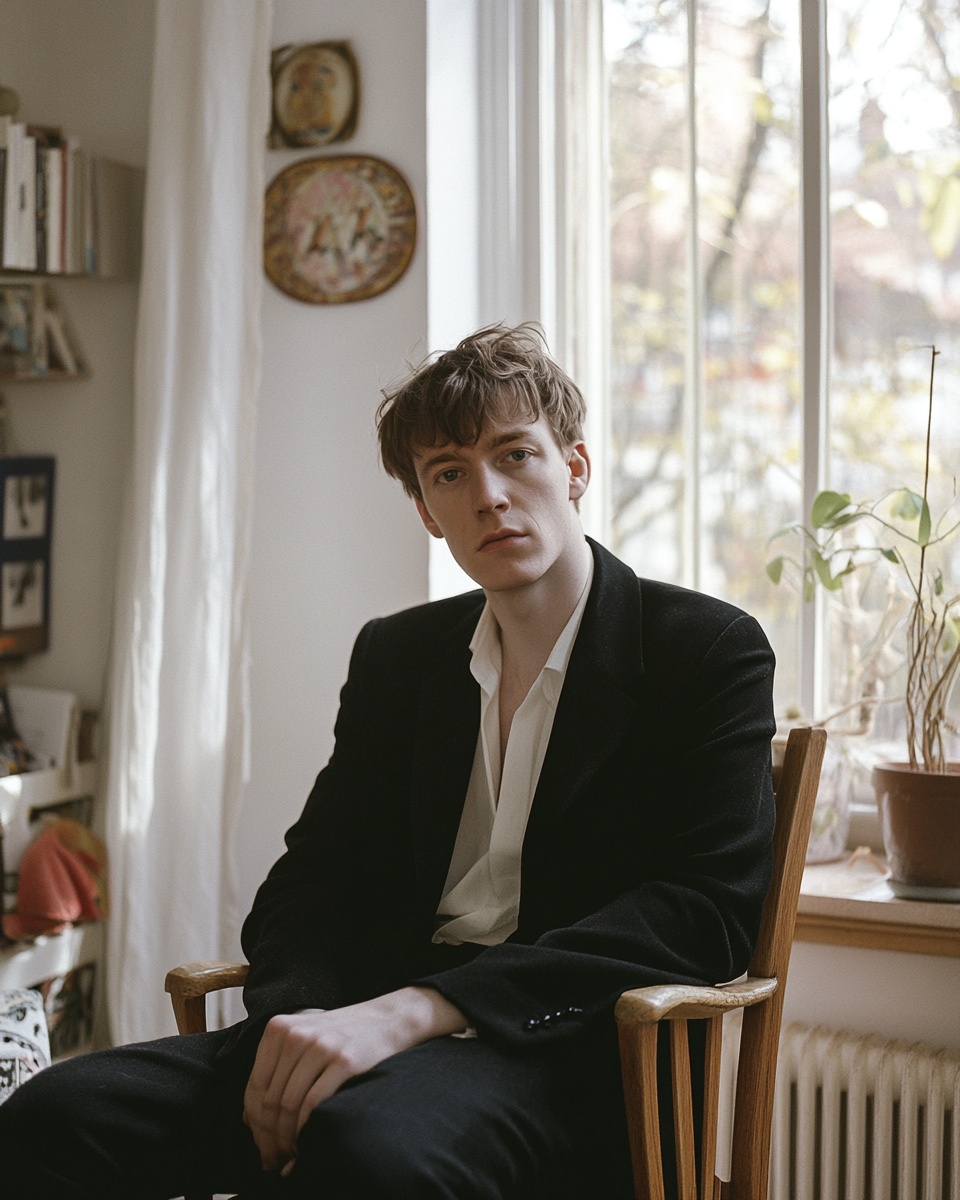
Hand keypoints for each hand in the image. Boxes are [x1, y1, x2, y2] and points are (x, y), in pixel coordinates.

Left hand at [242, 986, 467, 1172]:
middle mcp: (296, 1034)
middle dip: (268, 1139)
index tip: (260, 1148)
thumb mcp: (302, 1042)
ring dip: (286, 1140)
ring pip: (288, 1106)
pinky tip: (307, 1144)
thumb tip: (246, 1118)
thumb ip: (274, 1071)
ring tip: (289, 1158)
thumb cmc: (339, 1037)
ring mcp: (321, 1046)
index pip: (255, 1087)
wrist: (386, 1020)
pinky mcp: (344, 1060)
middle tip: (272, 1162)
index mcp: (279, 1029)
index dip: (254, 1125)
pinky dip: (305, 1131)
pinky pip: (313, 1105)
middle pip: (270, 1100)